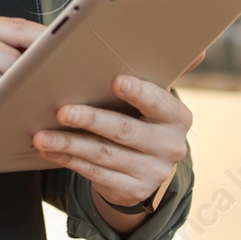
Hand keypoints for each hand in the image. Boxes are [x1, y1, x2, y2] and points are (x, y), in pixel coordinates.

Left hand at [31, 52, 203, 210]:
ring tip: (41, 135)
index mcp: (177, 118)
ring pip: (103, 155)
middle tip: (61, 110)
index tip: (115, 80)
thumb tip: (198, 48)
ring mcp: (152, 172)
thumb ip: (166, 73)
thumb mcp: (156, 100)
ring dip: (69, 144)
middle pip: (124, 131)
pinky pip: (95, 175)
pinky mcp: (132, 191)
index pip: (157, 102)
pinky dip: (69, 161)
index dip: (137, 92)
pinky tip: (50, 151)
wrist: (148, 168)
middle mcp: (170, 147)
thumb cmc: (144, 120)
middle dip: (90, 119)